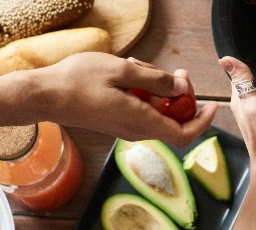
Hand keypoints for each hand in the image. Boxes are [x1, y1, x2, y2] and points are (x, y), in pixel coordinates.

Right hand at [30, 52, 216, 147]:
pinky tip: (130, 75)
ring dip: (159, 91)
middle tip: (177, 72)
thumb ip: (155, 80)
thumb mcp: (122, 71)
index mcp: (141, 122)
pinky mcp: (118, 122)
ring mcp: (126, 128)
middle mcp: (137, 131)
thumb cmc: (78, 81)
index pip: (184, 135)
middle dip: (181, 97)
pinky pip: (142, 110)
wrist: (44, 96)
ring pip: (157, 113)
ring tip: (141, 68)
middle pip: (173, 121)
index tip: (210, 105)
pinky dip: (144, 93)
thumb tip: (181, 88)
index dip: (202, 123)